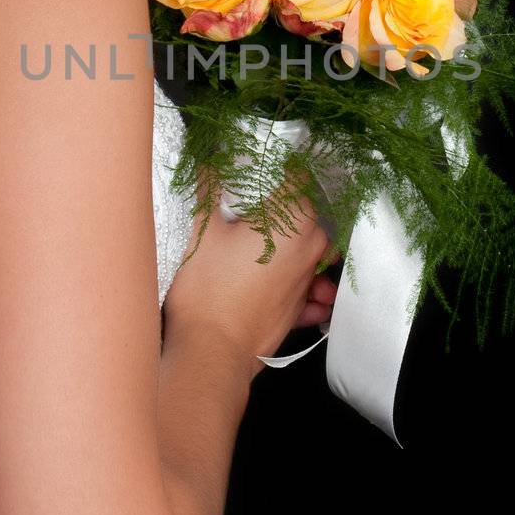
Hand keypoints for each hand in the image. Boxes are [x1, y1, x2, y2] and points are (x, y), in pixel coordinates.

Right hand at [163, 171, 337, 379]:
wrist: (212, 350)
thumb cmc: (208, 291)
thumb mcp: (203, 231)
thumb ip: (209, 189)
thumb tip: (208, 163)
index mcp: (295, 221)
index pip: (296, 177)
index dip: (274, 170)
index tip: (254, 172)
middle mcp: (312, 247)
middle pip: (302, 212)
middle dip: (277, 208)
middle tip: (243, 210)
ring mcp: (309, 279)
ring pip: (306, 246)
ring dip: (286, 241)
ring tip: (250, 245)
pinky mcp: (301, 306)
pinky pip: (306, 283)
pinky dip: (292, 277)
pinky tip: (268, 277)